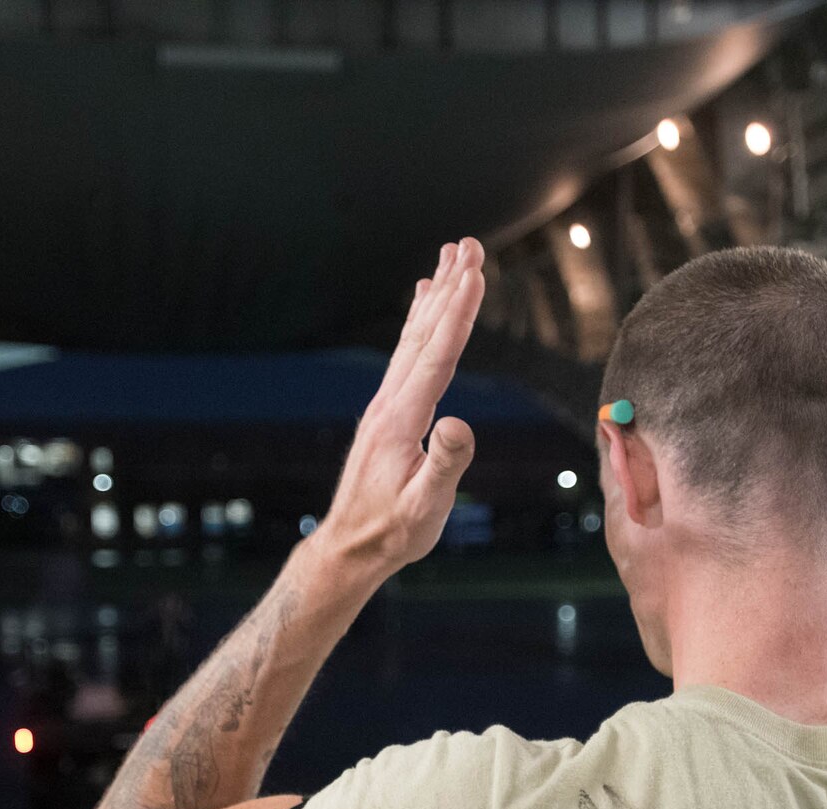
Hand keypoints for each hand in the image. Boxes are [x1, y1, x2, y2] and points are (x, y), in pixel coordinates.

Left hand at [313, 238, 485, 579]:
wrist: (350, 546)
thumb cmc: (393, 532)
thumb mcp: (425, 508)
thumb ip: (445, 465)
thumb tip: (460, 424)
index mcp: (402, 419)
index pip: (437, 355)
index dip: (458, 313)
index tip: (476, 273)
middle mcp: (390, 402)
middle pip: (425, 333)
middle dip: (451, 287)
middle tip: (472, 245)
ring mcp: (386, 404)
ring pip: (415, 337)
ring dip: (436, 295)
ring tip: (453, 256)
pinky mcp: (387, 411)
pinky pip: (406, 353)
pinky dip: (419, 321)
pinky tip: (424, 300)